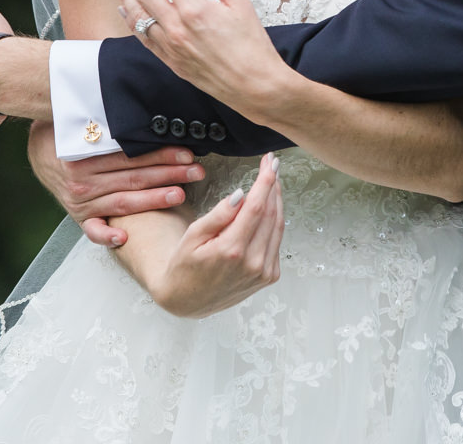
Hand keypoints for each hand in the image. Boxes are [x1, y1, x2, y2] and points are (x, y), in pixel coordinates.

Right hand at [27, 122, 205, 246]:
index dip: (160, 154)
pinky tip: (124, 239)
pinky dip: (107, 236)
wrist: (37, 150)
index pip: (130, 155)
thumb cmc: (66, 131)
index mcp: (84, 154)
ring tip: (180, 195)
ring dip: (154, 199)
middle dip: (168, 174)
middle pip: (133, 178)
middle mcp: (82, 180)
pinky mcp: (78, 216)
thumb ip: (108, 119)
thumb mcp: (82, 120)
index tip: (185, 152)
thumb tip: (139, 105)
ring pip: (124, 201)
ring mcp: (80, 201)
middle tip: (195, 171)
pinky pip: (93, 230)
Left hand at [113, 0, 294, 118]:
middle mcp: (177, 27)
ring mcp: (171, 46)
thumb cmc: (251, 47)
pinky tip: (127, 13)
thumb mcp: (240, 4)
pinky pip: (144, 39)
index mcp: (195, 9)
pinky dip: (132, 23)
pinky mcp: (171, 62)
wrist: (253, 85)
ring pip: (139, 17)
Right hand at [150, 152, 285, 318]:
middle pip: (271, 214)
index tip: (270, 162)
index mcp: (232, 251)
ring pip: (278, 227)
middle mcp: (253, 263)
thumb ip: (219, 215)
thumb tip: (241, 194)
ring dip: (278, 201)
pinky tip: (268, 208)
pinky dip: (274, 221)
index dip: (266, 181)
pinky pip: (276, 241)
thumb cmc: (184, 266)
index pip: (256, 207)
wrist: (188, 301)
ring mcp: (263, 272)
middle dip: (274, 186)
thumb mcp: (192, 236)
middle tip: (272, 165)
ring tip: (272, 181)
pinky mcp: (268, 277)